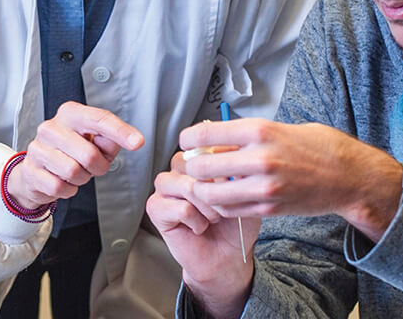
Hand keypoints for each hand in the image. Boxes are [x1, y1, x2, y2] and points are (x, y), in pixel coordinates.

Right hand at [6, 101, 143, 208]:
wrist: (37, 170)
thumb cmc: (70, 152)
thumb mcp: (94, 142)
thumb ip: (110, 140)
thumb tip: (125, 141)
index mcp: (70, 113)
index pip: (99, 119)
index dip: (121, 131)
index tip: (138, 142)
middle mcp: (50, 127)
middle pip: (88, 153)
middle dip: (98, 167)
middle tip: (94, 166)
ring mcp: (37, 149)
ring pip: (73, 172)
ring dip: (82, 178)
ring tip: (76, 172)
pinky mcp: (30, 170)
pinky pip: (59, 187)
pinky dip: (68, 190)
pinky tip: (63, 181)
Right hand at [147, 150, 256, 318]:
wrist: (227, 257)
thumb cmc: (236, 225)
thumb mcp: (246, 193)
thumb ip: (236, 171)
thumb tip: (230, 153)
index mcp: (199, 160)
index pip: (204, 144)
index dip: (222, 162)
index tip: (235, 179)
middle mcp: (179, 169)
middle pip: (192, 162)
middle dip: (214, 187)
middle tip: (224, 206)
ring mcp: (165, 187)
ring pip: (185, 184)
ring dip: (206, 205)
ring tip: (213, 218)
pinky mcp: (156, 207)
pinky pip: (180, 207)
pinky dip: (196, 221)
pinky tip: (199, 227)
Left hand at [180, 118, 402, 240]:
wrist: (349, 177)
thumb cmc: (317, 147)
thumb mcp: (279, 128)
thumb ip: (245, 135)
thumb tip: (211, 139)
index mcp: (260, 131)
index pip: (204, 134)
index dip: (188, 139)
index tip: (187, 142)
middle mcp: (259, 158)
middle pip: (201, 167)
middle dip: (192, 166)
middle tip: (194, 165)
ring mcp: (264, 187)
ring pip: (210, 194)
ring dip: (202, 189)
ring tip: (207, 183)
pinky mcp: (268, 208)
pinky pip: (229, 209)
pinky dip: (220, 203)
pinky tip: (225, 195)